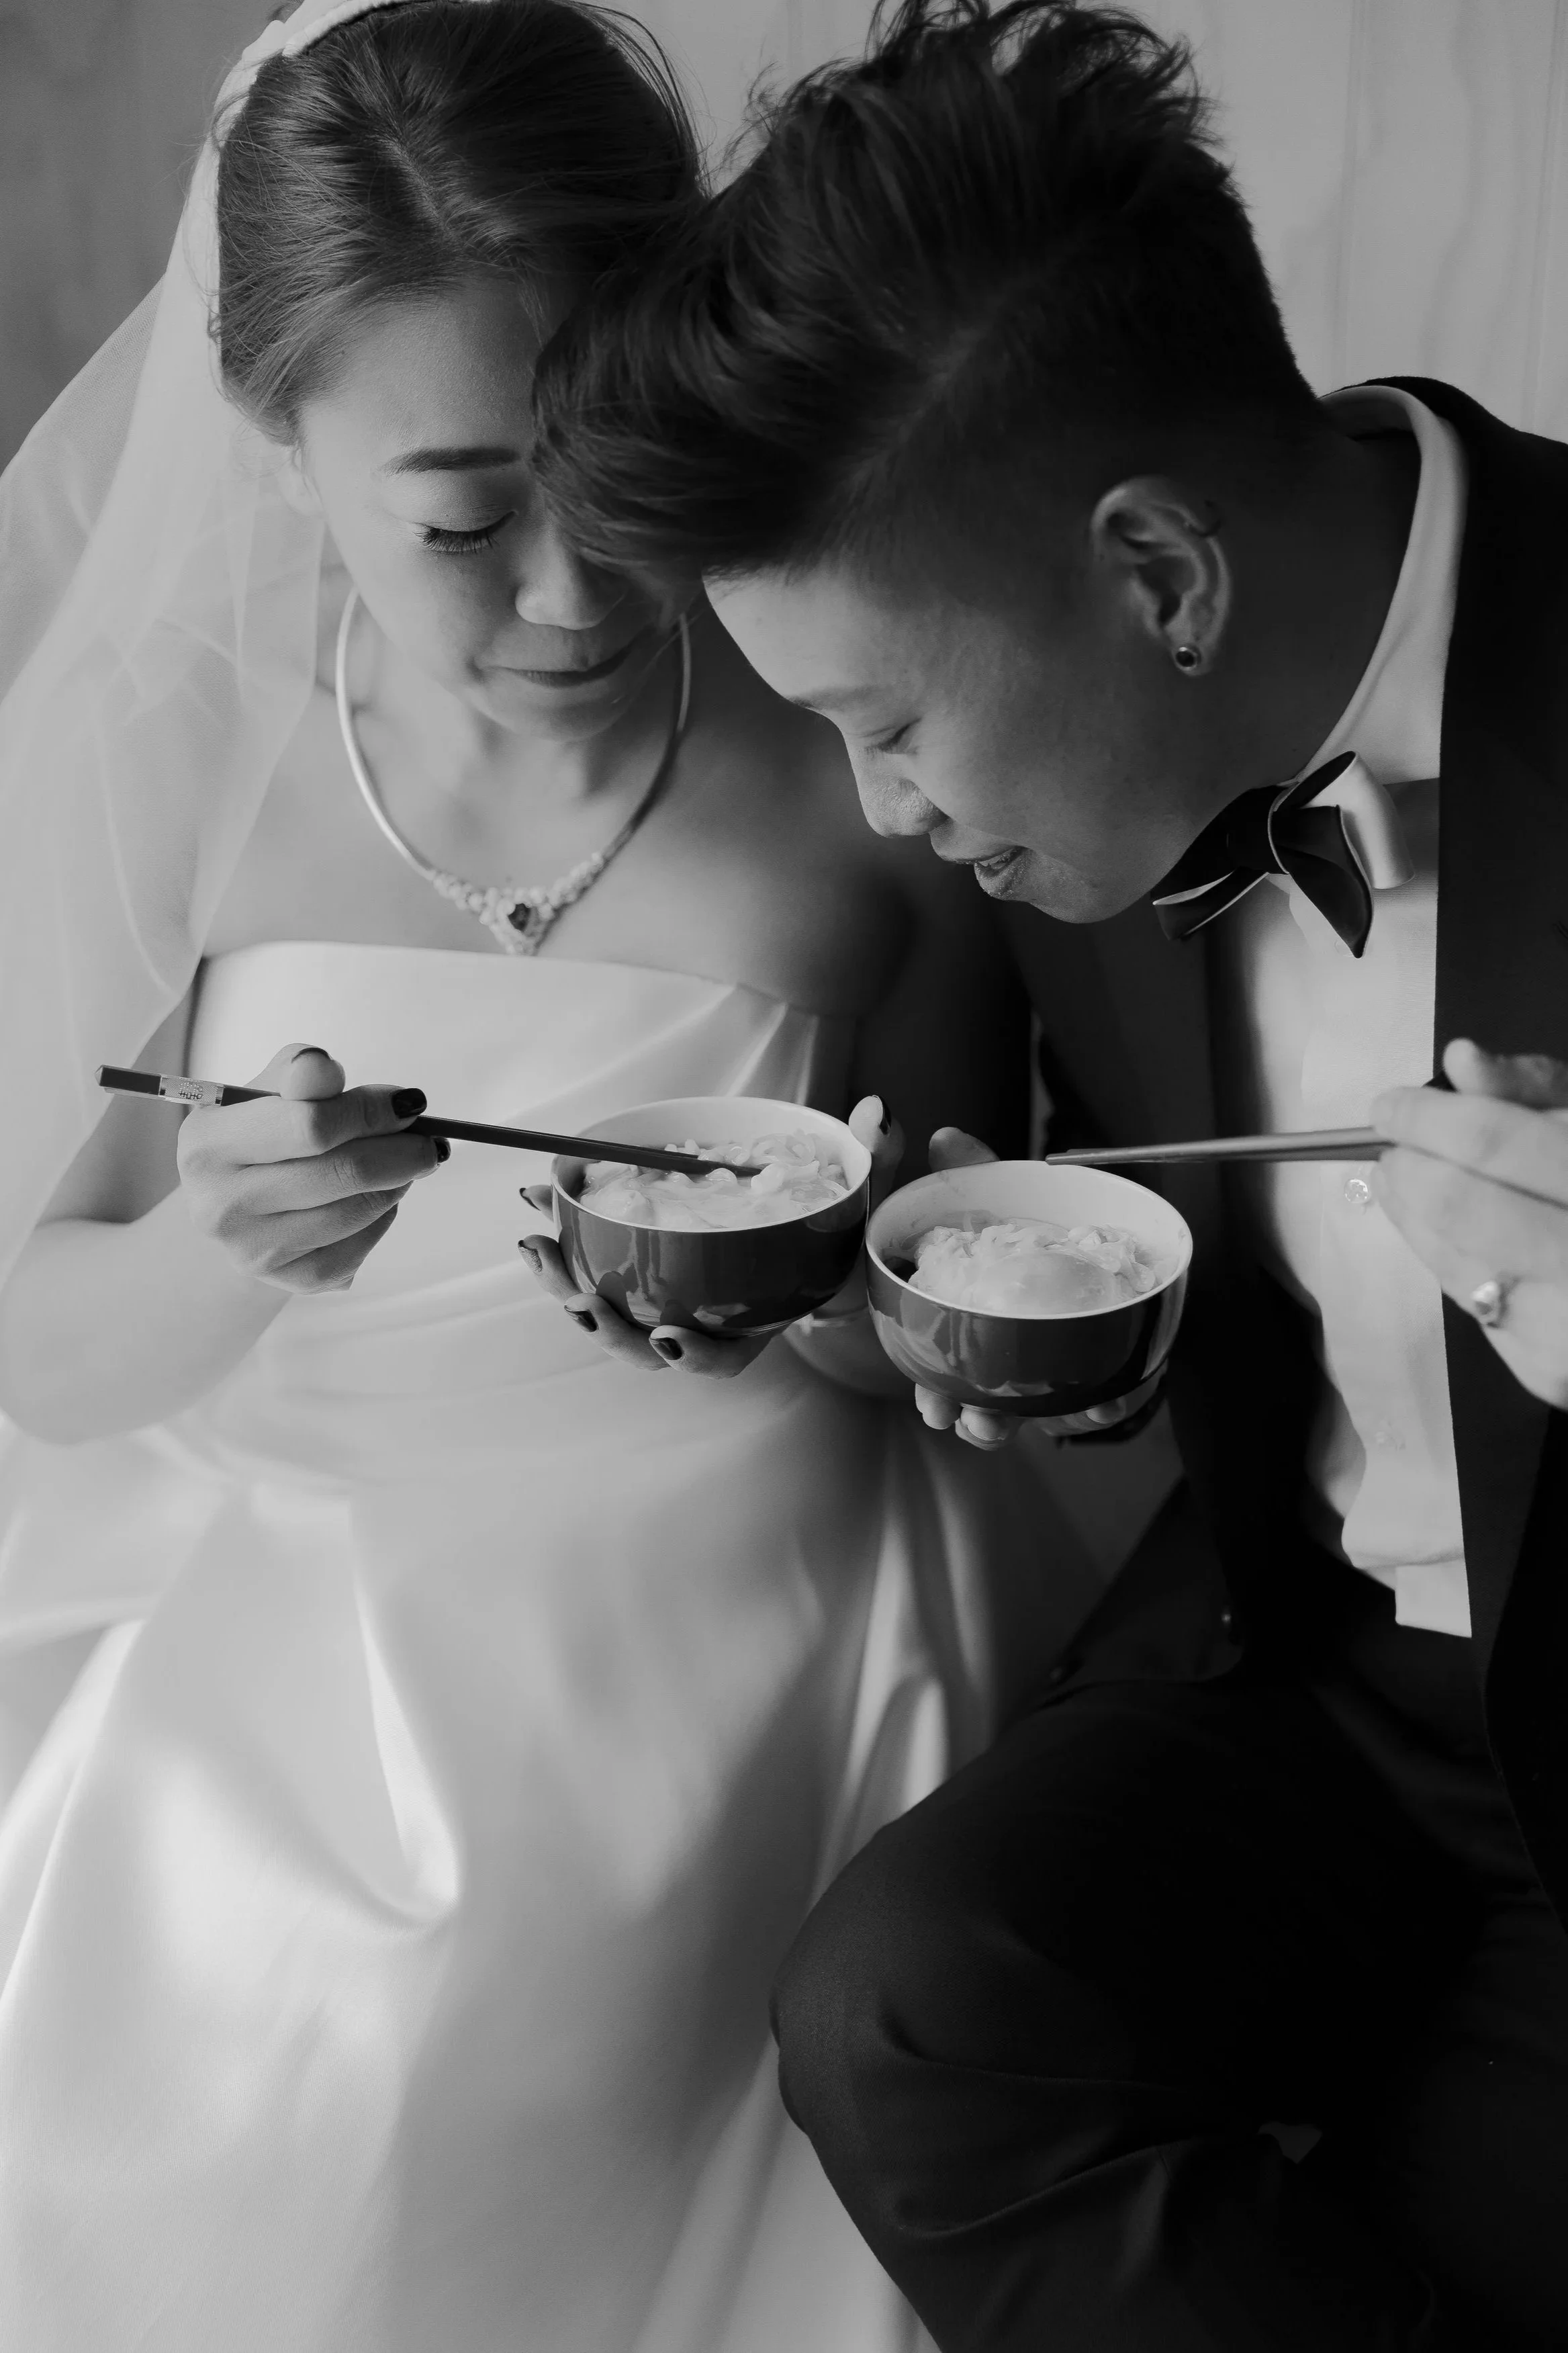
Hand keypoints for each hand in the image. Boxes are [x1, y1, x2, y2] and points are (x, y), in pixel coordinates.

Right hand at [177, 1043, 445, 1292]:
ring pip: (356, 1212)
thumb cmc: (260, 1134)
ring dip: (396, 1183)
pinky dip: (381, 1219)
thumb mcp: (268, 1090)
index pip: (311, 1126)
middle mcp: (220, 1206)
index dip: (371, 1111)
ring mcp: (252, 1251)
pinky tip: (378, 1199)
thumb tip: (326, 1069)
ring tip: (406, 1163)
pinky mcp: (287, 1280)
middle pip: (342, 1173)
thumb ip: (299, 1071)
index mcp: (208, 1146)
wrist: (233, 1203)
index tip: (408, 1102)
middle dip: (401, 1151)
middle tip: (428, 1140)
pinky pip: (358, 1249)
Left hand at [516, 1095, 905, 1377]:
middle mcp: (707, 1319)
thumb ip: (873, 1156)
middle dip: (608, 1331)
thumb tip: (878, 1112)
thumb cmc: (833, 1214)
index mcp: (758, 1318)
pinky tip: (537, 1199)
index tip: (668, 1337)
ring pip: (610, 1310)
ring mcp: (667, 1295)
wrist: (803, 1211)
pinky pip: (593, 1261)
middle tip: (580, 1299)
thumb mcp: (862, 1187)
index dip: (696, 1356)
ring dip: (564, 1282)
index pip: (726, 1355)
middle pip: (649, 1347)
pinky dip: (563, 1235)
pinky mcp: (636, 1264)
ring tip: (536, 1244)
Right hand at [912, 1124, 1163, 1449]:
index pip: (943, 1371)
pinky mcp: (1103, 1373)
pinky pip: (1105, 1400)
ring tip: (1040, 1419)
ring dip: (1035, 1422)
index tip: (933, 1406)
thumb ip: (971, 1172)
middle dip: (977, 1424)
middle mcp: (1010, 1360)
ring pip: (1040, 1414)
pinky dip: (1107, 1403)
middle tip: (976, 1422)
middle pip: (985, 1408)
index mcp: (973, 1328)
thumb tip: (944, 1136)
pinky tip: (1107, 1401)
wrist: (1106, 1249)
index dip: (933, 1394)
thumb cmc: (1032, 1232)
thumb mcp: (1001, 1199)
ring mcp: (1056, 1373)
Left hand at [1372, 1038, 1567, 1409]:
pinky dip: (1443, 1258)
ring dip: (1410, 1212)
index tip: (1389, 1102)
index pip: (1500, 1142)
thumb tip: (1460, 1060)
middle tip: (1391, 1141)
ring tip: (1397, 1175)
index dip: (1430, 1118)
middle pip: (1465, 1206)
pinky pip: (1471, 1303)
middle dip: (1412, 1166)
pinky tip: (1432, 1227)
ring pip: (1455, 1261)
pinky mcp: (1547, 1373)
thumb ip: (1541, 1089)